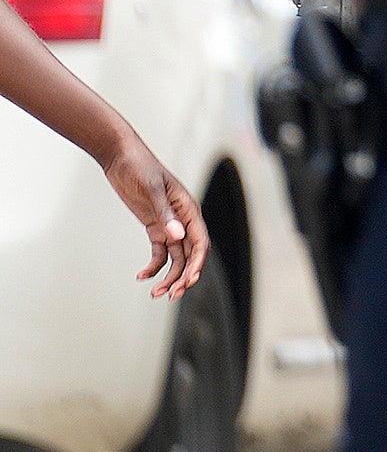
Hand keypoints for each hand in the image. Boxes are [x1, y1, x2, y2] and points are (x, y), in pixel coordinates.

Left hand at [99, 134, 206, 298]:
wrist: (120, 157)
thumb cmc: (140, 167)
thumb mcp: (152, 190)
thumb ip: (165, 214)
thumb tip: (177, 236)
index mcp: (189, 209)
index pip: (200, 241)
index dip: (197, 263)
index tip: (188, 281)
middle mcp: (183, 219)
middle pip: (190, 254)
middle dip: (183, 276)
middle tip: (170, 295)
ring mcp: (169, 224)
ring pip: (176, 257)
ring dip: (169, 276)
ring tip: (156, 293)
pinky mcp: (154, 227)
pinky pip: (159, 252)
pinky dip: (153, 266)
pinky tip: (141, 276)